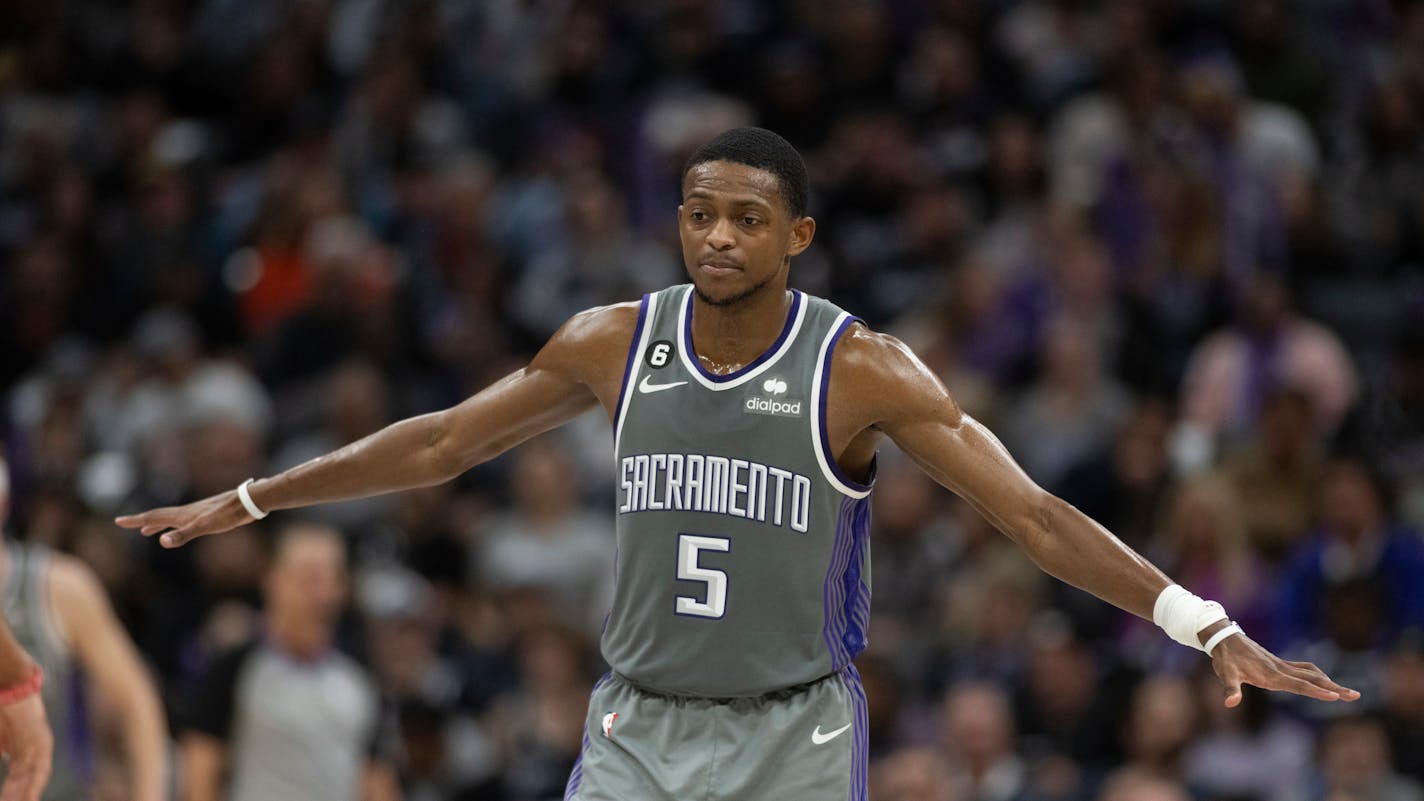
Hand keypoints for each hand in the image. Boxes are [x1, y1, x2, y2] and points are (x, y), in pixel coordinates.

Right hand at [0, 695, 51, 800]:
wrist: (10, 686)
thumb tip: (0, 756)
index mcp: (18, 752)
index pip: (15, 780)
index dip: (10, 794)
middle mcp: (30, 751)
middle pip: (23, 782)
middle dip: (16, 797)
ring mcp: (38, 746)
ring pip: (34, 778)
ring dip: (27, 795)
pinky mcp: (43, 741)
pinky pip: (41, 767)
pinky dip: (35, 784)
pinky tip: (31, 798)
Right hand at [115, 490, 253, 547]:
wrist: (248, 503)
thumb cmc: (227, 515)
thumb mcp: (204, 528)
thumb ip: (183, 535)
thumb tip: (161, 542)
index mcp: (182, 515)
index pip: (153, 517)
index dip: (135, 520)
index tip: (118, 521)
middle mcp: (186, 512)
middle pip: (159, 516)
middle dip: (141, 521)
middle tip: (125, 523)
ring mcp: (197, 513)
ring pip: (171, 519)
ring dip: (156, 524)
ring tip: (146, 531)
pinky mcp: (207, 516)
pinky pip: (184, 522)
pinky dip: (175, 526)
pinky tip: (180, 529)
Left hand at [1210, 631, 1359, 707]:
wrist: (1224, 638)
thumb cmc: (1225, 658)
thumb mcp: (1225, 674)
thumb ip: (1229, 688)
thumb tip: (1230, 702)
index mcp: (1271, 675)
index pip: (1299, 685)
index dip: (1316, 691)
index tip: (1335, 696)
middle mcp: (1281, 669)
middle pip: (1312, 680)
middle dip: (1334, 688)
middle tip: (1356, 696)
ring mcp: (1281, 665)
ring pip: (1311, 674)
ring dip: (1329, 682)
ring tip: (1347, 692)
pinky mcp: (1279, 663)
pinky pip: (1304, 669)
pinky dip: (1317, 675)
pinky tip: (1322, 680)